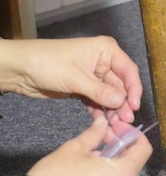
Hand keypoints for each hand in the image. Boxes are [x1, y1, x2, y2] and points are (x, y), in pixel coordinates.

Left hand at [0, 36, 141, 122]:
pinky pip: (97, 100)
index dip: (134, 89)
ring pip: (110, 94)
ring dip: (113, 109)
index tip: (135, 106)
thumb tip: (122, 101)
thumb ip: (100, 91)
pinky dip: (100, 110)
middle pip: (121, 84)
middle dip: (123, 102)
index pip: (128, 70)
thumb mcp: (76, 77)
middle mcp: (103, 62)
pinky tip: (103, 121)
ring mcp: (93, 75)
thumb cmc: (48, 63)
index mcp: (106, 50)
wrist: (20, 69)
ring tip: (115, 124)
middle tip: (125, 120)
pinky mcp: (83, 87)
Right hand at [27, 116, 151, 175]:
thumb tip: (104, 122)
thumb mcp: (75, 148)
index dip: (133, 134)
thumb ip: (96, 133)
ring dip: (115, 161)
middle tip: (105, 136)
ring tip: (95, 153)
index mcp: (122, 175)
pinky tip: (91, 170)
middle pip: (134, 163)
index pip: (144, 149)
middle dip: (122, 146)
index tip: (118, 127)